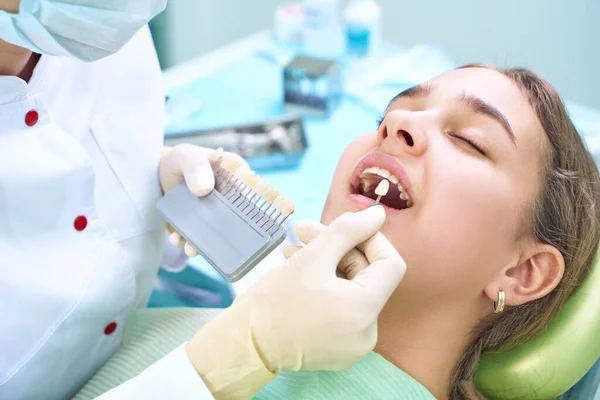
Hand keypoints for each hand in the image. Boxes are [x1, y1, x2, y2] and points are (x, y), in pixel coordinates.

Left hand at [159, 144, 247, 256]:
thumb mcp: (186, 156)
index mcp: (236, 175)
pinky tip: (178, 240)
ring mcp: (216, 213)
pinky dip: (189, 242)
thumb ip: (196, 166)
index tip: (233, 221)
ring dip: (204, 243)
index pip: (248, 193)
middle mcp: (231, 196)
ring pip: (216, 231)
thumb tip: (205, 189)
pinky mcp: (202, 225)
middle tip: (210, 242)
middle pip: (234, 218)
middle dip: (223, 233)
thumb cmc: (179, 161)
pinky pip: (201, 237)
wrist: (157, 174)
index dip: (246, 209)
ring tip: (190, 248)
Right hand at [185, 206, 405, 398]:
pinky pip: (342, 308)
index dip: (370, 238)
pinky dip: (325, 287)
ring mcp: (353, 344)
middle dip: (338, 248)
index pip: (390, 264)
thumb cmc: (275, 301)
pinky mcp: (339, 349)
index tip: (344, 227)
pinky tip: (298, 271)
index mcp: (365, 310)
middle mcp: (367, 332)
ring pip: (351, 289)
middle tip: (304, 231)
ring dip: (327, 264)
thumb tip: (378, 214)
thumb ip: (349, 230)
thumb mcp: (313, 257)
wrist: (245, 345)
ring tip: (293, 248)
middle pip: (367, 275)